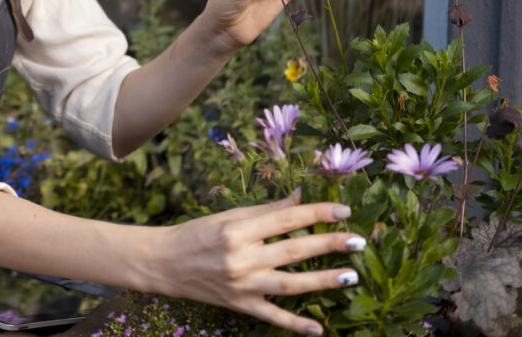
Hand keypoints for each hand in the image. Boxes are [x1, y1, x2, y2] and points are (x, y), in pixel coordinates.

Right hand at [143, 196, 362, 335]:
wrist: (164, 263)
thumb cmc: (197, 234)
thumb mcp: (228, 217)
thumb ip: (266, 211)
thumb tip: (300, 198)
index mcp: (237, 230)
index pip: (285, 219)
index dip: (316, 213)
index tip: (343, 211)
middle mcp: (241, 258)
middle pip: (293, 251)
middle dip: (328, 244)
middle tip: (358, 241)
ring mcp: (242, 285)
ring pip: (290, 284)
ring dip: (322, 281)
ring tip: (350, 276)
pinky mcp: (239, 305)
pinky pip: (272, 317)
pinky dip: (295, 325)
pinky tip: (319, 328)